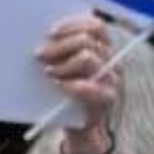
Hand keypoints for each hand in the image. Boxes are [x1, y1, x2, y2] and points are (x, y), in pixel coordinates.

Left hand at [37, 14, 119, 130]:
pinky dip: (70, 84)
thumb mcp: (67, 69)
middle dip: (59, 45)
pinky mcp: (108, 99)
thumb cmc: (69, 94)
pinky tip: (58, 86)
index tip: (50, 33)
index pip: (95, 26)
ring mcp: (113, 79)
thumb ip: (63, 52)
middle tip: (40, 54)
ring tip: (48, 72)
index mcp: (104, 49)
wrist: (80, 127)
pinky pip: (90, 86)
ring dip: (63, 64)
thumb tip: (41, 37)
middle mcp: (112, 61)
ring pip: (87, 57)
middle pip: (87, 40)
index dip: (72, 25)